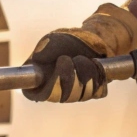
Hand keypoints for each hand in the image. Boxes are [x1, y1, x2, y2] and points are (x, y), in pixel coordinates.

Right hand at [22, 3, 136, 103]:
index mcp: (39, 81)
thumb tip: (38, 58)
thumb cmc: (67, 40)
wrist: (90, 39)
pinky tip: (95, 64)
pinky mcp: (91, 93)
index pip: (40, 95)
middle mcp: (55, 92)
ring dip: (86, 72)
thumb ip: (45, 48)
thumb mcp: (53, 40)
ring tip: (84, 58)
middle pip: (64, 97)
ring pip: (81, 95)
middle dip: (72, 75)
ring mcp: (73, 95)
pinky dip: (98, 76)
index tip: (63, 64)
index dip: (52, 85)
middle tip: (75, 58)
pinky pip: (97, 92)